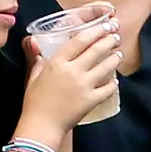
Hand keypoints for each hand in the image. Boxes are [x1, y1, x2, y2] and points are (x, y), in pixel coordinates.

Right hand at [20, 17, 121, 137]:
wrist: (41, 126)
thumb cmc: (35, 101)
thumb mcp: (33, 75)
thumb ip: (36, 57)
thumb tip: (32, 40)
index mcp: (58, 62)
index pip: (80, 40)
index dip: (95, 30)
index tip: (104, 26)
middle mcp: (73, 71)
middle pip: (97, 50)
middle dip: (109, 40)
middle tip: (115, 36)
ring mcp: (84, 86)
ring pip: (106, 66)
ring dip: (115, 58)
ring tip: (118, 53)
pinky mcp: (92, 100)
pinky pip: (109, 88)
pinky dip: (114, 82)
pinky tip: (114, 79)